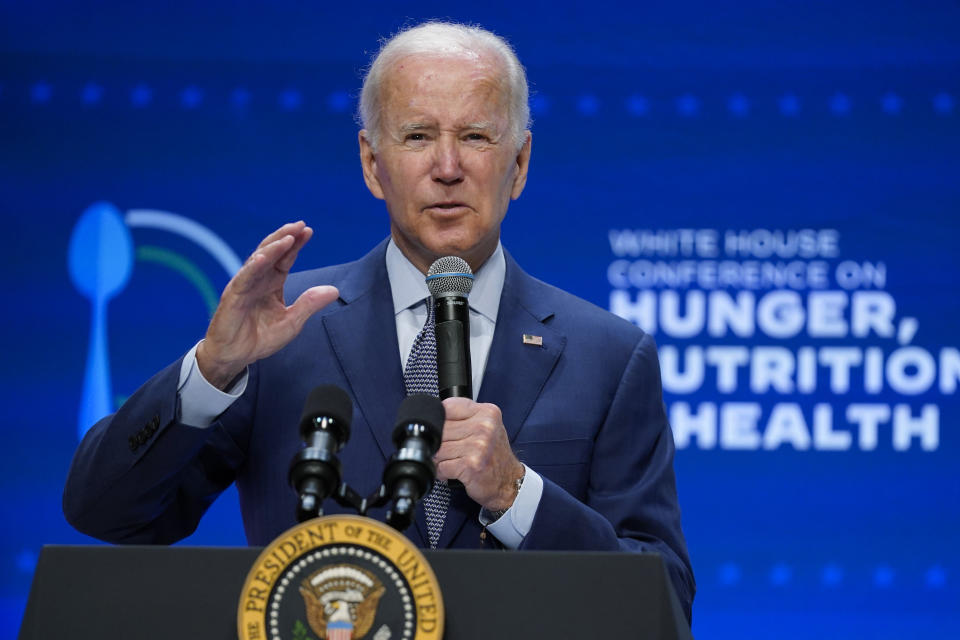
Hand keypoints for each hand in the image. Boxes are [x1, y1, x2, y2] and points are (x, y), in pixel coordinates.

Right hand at [196, 221, 338, 388]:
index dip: (296, 245)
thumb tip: (335, 290)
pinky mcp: (233, 297)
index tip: (309, 231)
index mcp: (272, 283)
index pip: (285, 259)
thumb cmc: (260, 338)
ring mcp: (244, 286)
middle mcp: (258, 280)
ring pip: (258, 260)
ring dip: (273, 247)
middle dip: (285, 237)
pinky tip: (263, 257)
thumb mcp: (292, 322)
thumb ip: (310, 304)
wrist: (236, 356)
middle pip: (272, 252)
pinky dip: (253, 267)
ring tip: (287, 237)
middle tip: (300, 225)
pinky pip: (243, 278)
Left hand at [435, 397, 524, 510]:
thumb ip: (464, 417)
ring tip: (454, 462)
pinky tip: (455, 472)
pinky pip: (441, 466)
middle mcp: (484, 427)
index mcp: (487, 413)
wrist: (508, 482)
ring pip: (438, 449)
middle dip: (439, 443)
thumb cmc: (494, 455)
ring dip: (440, 459)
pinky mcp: (471, 465)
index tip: (449, 431)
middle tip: (453, 450)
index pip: (447, 407)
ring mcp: (478, 446)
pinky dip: (442, 472)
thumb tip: (432, 418)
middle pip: (440, 429)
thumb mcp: (486, 427)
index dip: (441, 421)